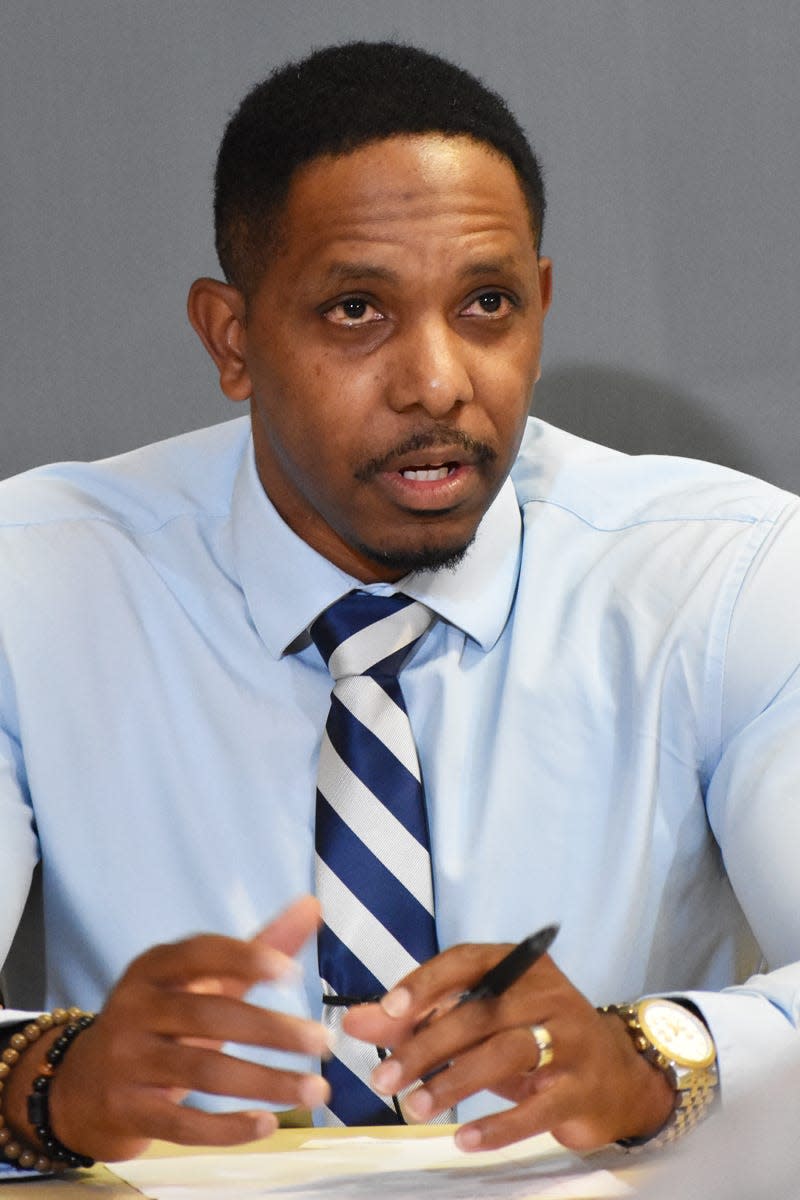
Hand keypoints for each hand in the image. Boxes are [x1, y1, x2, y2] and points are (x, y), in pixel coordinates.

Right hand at [42, 896, 329, 1160]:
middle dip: (271, 1030)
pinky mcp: (127, 1110)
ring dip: (265, 1082)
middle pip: (209, 1016)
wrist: (84, 1084)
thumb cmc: (160, 1022)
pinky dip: (227, 1128)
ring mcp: (126, 1061)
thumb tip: (311, 905)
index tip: (291, 971)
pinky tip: (266, 1124)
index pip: (199, 954)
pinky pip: (182, 1123)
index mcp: (153, 968)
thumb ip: (256, 948)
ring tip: (313, 1089)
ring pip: (202, 1073)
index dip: (245, 958)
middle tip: (321, 1042)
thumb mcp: (199, 982)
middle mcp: (134, 1009)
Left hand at [343, 942, 673, 1152]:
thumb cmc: (533, 1039)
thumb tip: (355, 1021)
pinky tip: (463, 1139)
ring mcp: (570, 1039)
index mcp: (520, 964)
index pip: (467, 961)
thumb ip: (415, 1019)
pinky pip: (536, 1108)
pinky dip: (497, 1126)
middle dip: (426, 1046)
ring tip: (415, 1107)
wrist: (615, 1076)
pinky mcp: (582, 1088)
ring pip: (504, 1054)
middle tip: (383, 1079)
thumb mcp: (477, 1022)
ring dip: (453, 1082)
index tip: (389, 1011)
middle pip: (479, 1013)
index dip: (427, 983)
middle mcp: (548, 993)